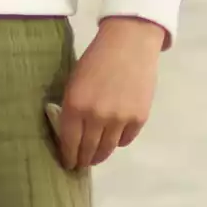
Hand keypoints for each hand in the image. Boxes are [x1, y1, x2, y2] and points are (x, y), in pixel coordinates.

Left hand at [48, 16, 165, 172]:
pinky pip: (125, 140)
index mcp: (75, 106)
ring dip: (100, 156)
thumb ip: (71, 109)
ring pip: (107, 149)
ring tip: (97, 156)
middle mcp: (96, 117)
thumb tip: (71, 135)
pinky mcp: (138, 118)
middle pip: (88, 150)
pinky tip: (114, 137)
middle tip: (81, 163)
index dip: (68, 157)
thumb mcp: (74, 82)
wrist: (129, 43)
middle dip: (83, 160)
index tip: (68, 163)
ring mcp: (119, 119)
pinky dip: (118, 141)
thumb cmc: (96, 59)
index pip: (69, 143)